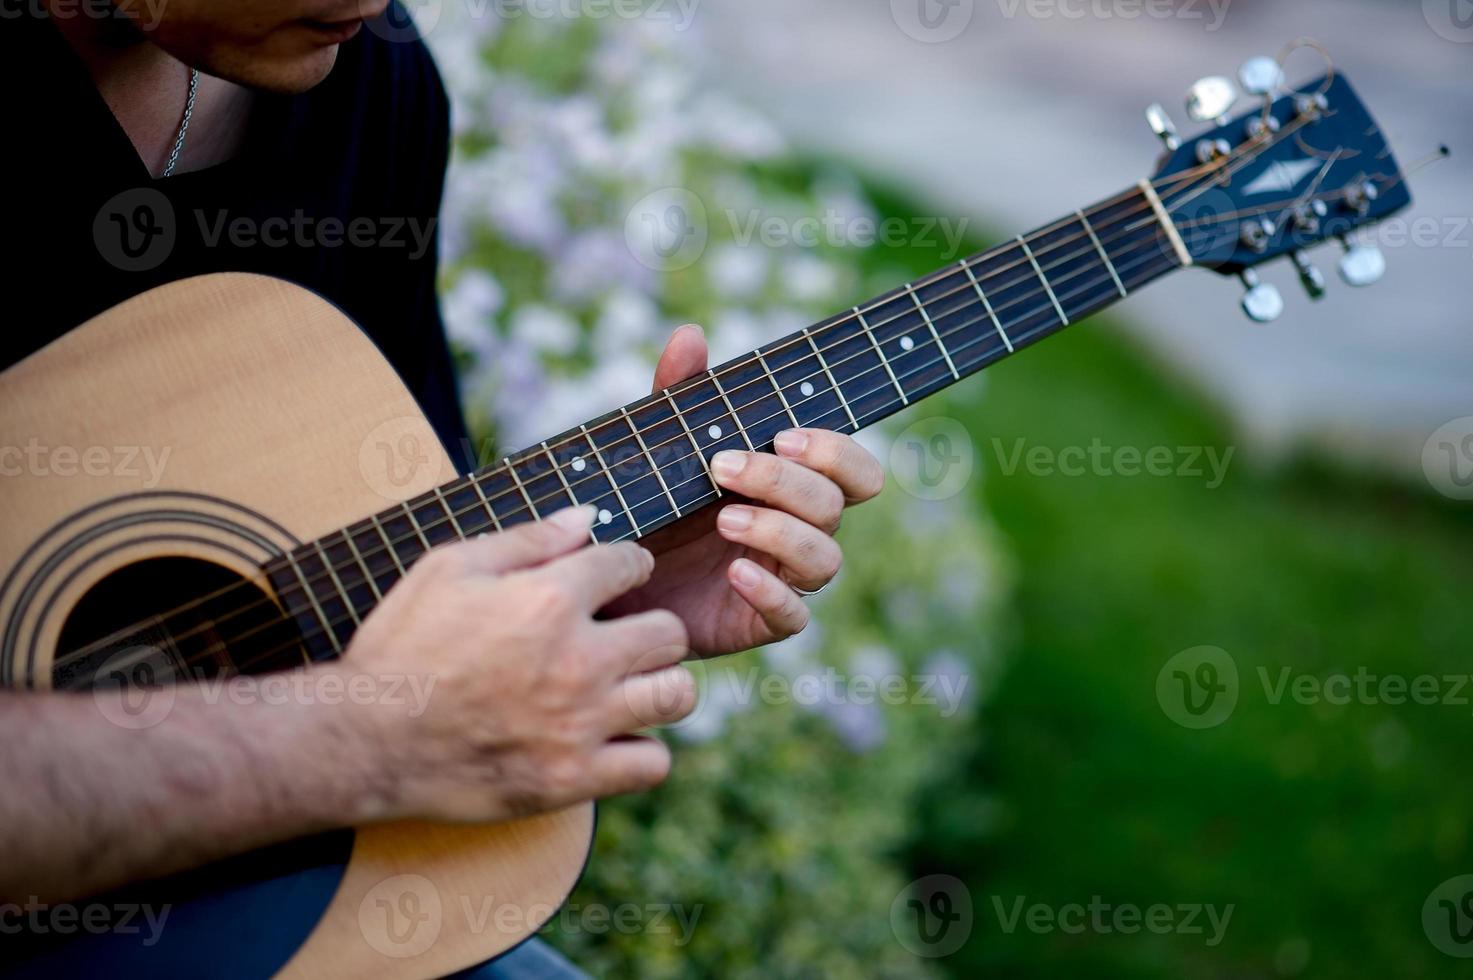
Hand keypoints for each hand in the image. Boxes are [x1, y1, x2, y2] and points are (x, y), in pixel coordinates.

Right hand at [338, 507, 696, 822]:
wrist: (364, 739)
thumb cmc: (402, 646)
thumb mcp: (448, 568)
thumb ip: (526, 539)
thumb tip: (588, 517)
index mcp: (549, 600)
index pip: (630, 564)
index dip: (626, 566)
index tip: (616, 579)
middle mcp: (577, 660)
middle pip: (669, 633)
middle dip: (651, 628)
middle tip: (625, 638)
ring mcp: (580, 724)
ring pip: (676, 696)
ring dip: (659, 687)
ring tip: (631, 687)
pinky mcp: (573, 779)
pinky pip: (652, 764)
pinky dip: (641, 752)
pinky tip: (614, 738)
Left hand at [606, 325, 885, 656]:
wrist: (608, 580)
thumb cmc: (648, 508)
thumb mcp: (659, 449)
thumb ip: (679, 396)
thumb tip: (690, 335)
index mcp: (791, 485)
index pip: (852, 469)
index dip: (835, 451)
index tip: (781, 436)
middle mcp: (799, 529)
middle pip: (837, 504)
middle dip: (787, 482)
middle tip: (725, 467)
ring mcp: (785, 577)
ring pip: (824, 557)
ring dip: (779, 531)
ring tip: (723, 519)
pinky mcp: (760, 621)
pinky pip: (793, 615)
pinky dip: (770, 591)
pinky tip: (736, 573)